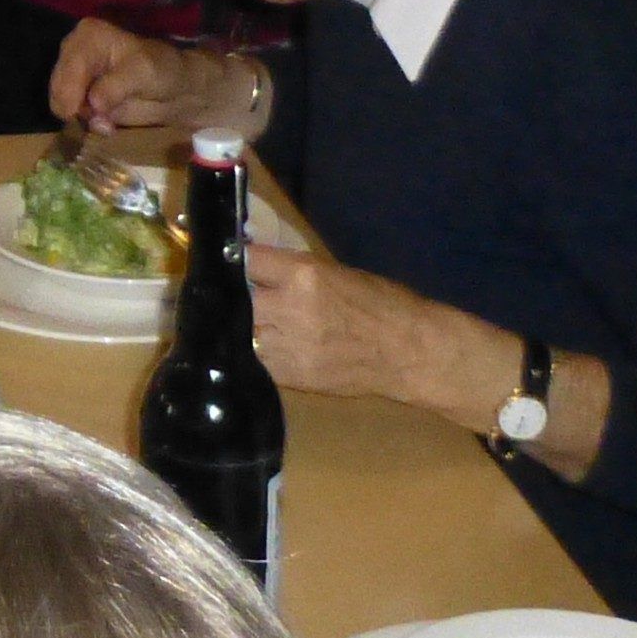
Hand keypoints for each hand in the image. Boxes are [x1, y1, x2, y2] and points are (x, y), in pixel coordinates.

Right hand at [47, 17, 258, 134]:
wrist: (176, 88)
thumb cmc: (162, 71)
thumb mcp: (143, 73)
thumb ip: (115, 87)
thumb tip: (93, 105)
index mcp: (88, 36)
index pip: (69, 69)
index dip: (73, 96)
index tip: (89, 117)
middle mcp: (73, 50)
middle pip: (58, 87)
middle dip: (78, 110)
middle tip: (104, 123)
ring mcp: (73, 73)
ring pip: (60, 103)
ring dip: (82, 118)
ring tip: (107, 122)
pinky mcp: (78, 93)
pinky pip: (68, 113)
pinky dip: (84, 122)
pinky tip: (104, 122)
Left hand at [243, 247, 452, 404]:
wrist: (409, 351)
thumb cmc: (381, 303)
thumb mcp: (335, 273)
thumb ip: (293, 271)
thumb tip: (257, 265)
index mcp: (304, 275)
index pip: (248, 261)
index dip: (234, 261)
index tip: (227, 261)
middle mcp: (290, 309)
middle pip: (238, 300)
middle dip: (235, 297)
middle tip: (236, 295)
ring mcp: (289, 346)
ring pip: (243, 334)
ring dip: (243, 328)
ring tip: (248, 324)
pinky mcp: (292, 377)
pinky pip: (258, 362)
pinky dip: (256, 354)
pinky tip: (263, 348)